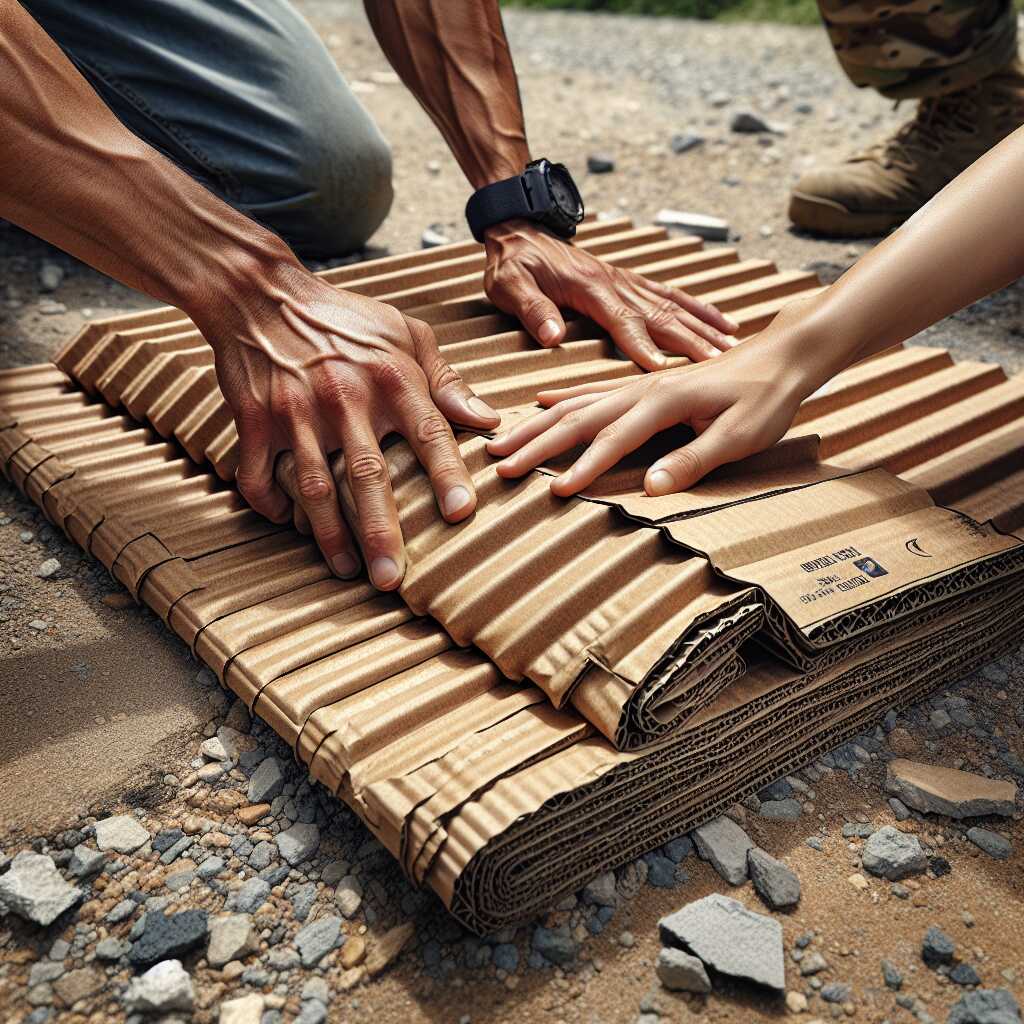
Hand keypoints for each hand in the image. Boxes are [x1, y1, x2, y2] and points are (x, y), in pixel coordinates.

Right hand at [194, 263, 499, 588]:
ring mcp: (296, 413)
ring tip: (347, 569)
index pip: (428, 433)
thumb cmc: (345, 318)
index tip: (462, 514)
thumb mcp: (406, 334)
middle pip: (366, 476)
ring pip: (314, 487)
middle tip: (392, 579)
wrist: (261, 294)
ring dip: (329, 535)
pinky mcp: (254, 421)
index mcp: (390, 378)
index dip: (447, 474)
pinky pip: (260, 475)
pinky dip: (272, 506)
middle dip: (380, 531)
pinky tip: (289, 527)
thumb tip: (488, 419)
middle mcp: (344, 399)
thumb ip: (447, 381)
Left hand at [482, 220, 737, 369]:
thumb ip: (533, 310)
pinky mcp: (632, 281)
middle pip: (662, 314)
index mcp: (591, 288)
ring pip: (675, 305)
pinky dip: (701, 309)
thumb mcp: (510, 286)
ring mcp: (628, 281)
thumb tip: (552, 337)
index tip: (662, 370)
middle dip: (691, 340)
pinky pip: (673, 295)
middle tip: (719, 363)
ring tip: (733, 346)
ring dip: (705, 326)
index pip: (622, 320)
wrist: (519, 229)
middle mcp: (617, 283)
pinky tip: (724, 323)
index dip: (642, 345)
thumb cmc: (512, 263)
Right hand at [486, 300, 820, 495]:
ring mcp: (639, 385)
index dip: (584, 467)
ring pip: (575, 404)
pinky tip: (542, 403)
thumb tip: (652, 487)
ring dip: (536, 425)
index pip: (614, 439)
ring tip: (501, 442)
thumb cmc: (765, 398)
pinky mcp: (643, 385)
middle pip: (577, 418)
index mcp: (663, 402)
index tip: (555, 491)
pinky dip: (562, 399)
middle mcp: (642, 389)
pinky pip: (591, 391)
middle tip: (500, 467)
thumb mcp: (740, 436)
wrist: (782, 356)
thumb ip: (693, 460)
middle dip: (536, 444)